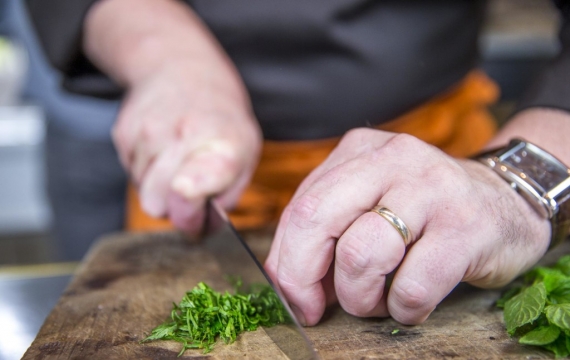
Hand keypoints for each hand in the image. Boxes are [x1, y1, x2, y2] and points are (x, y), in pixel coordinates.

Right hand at [113, 60, 261, 231]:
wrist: (182, 68)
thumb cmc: (221, 120)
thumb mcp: (246, 153)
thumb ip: (227, 196)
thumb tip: (201, 230)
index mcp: (222, 144)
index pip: (201, 173)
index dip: (191, 190)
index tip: (186, 193)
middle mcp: (181, 136)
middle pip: (157, 204)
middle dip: (174, 211)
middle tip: (192, 195)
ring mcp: (147, 133)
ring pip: (143, 193)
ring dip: (160, 189)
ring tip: (178, 160)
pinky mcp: (123, 133)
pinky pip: (131, 175)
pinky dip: (146, 171)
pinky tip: (161, 149)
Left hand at [265, 128, 549, 325]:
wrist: (506, 198)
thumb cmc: (424, 210)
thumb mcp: (370, 202)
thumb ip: (328, 231)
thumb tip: (290, 283)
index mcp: (359, 151)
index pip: (300, 207)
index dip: (286, 262)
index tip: (295, 298)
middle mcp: (392, 159)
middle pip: (316, 220)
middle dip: (304, 277)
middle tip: (318, 308)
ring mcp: (432, 188)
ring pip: (360, 255)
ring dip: (360, 297)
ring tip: (379, 300)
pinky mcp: (466, 226)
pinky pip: (412, 285)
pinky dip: (403, 308)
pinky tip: (411, 303)